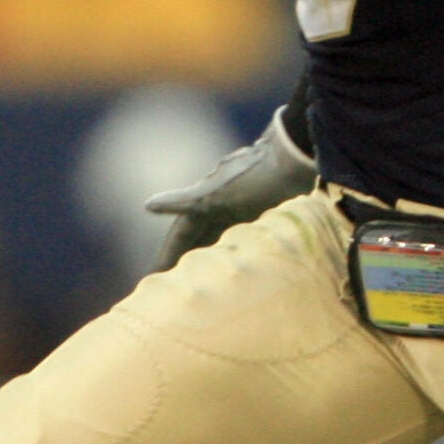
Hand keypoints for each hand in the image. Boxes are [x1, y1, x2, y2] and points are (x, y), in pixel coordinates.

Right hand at [143, 110, 316, 269]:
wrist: (295, 158)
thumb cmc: (255, 178)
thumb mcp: (217, 194)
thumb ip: (184, 201)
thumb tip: (148, 205)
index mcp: (204, 204)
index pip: (180, 235)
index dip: (167, 255)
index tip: (153, 276)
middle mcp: (220, 207)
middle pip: (198, 239)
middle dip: (187, 259)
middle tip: (177, 286)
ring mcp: (241, 210)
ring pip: (220, 240)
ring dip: (212, 257)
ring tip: (204, 281)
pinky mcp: (264, 212)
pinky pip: (246, 239)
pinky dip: (239, 251)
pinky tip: (240, 263)